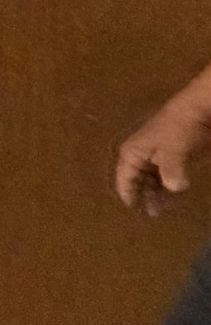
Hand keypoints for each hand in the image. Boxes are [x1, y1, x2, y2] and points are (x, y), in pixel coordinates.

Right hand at [115, 62, 210, 215]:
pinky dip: (169, 188)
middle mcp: (142, 155)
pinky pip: (167, 177)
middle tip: (152, 215)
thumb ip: (170, 171)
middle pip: (137, 181)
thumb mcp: (172, 149)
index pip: (124, 177)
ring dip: (157, 194)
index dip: (127, 193)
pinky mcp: (175, 158)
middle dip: (143, 196)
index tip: (133, 209)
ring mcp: (159, 157)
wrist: (200, 110)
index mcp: (133, 152)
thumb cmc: (179, 127)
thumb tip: (174, 188)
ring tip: (163, 210)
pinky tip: (175, 197)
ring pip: (152, 180)